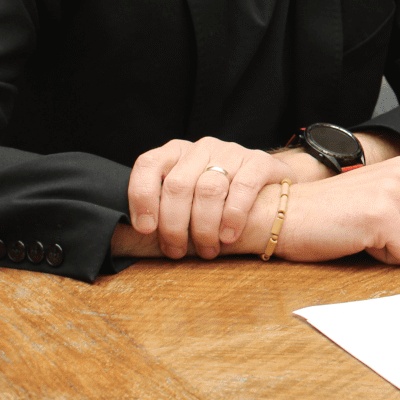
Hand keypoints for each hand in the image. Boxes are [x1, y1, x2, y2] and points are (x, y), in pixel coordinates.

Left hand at [127, 137, 298, 259]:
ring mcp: (231, 152)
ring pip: (208, 189)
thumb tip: (133, 237)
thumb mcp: (186, 196)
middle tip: (177, 252)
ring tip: (207, 250)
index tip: (146, 229)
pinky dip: (233, 216)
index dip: (142, 197)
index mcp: (175, 153)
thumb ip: (163, 207)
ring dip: (203, 227)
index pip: (148, 164)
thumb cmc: (216, 200)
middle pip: (177, 185)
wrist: (266, 185)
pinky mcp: (259, 162)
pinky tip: (229, 236)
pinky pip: (243, 188)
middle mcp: (201, 148)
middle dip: (174, 225)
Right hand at [244, 156, 399, 264]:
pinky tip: (360, 241)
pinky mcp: (381, 216)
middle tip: (372, 232)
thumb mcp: (381, 200)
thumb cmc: (330, 214)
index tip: (383, 225)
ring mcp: (393, 194)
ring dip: (396, 252)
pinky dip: (385, 259)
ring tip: (364, 234)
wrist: (285, 214)